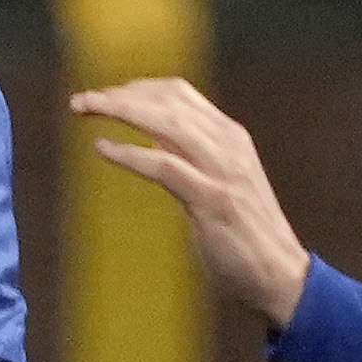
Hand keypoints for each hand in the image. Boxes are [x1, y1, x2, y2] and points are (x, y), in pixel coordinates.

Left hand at [71, 76, 314, 328]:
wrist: (280, 273)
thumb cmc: (244, 233)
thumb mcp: (220, 181)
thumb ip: (192, 156)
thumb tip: (151, 136)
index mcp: (230, 135)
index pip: (179, 93)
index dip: (137, 88)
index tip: (105, 95)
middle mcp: (228, 143)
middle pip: (167, 100)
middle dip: (119, 95)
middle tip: (81, 101)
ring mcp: (222, 169)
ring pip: (165, 121)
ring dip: (119, 111)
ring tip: (84, 111)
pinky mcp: (212, 199)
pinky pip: (164, 165)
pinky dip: (130, 153)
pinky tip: (102, 149)